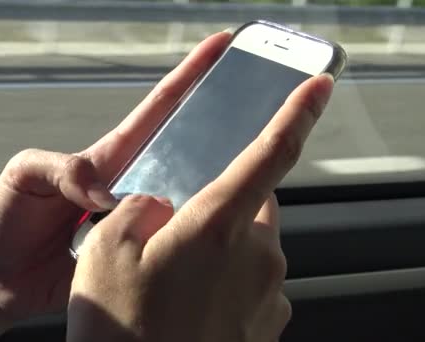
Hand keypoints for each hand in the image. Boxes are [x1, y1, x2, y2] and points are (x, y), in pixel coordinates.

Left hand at [0, 32, 233, 323]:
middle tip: (259, 103)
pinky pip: (168, 242)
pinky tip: (216, 234)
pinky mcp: (135, 255)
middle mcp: (130, 185)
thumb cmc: (7, 221)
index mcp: (107, 158)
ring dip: (217, 185)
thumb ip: (61, 169)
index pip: (157, 109)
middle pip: (184, 148)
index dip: (188, 76)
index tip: (218, 48)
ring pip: (185, 197)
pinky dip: (192, 237)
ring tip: (257, 170)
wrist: (0, 277)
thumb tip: (106, 194)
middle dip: (221, 122)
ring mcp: (136, 220)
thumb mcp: (24, 175)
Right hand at [67, 74, 333, 340]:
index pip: (269, 155)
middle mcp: (257, 259)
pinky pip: (252, 284)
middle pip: (254, 205)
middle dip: (222, 204)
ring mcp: (267, 296)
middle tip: (176, 229)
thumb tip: (159, 202)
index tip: (318, 86)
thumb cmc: (122, 330)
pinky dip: (226, 282)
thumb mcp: (106, 250)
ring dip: (219, 248)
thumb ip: (138, 208)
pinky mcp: (266, 325)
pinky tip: (187, 304)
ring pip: (252, 247)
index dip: (297, 114)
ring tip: (172, 279)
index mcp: (218, 227)